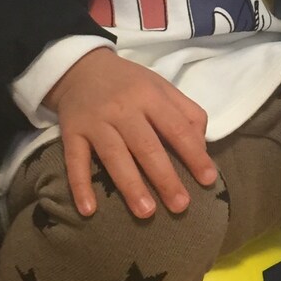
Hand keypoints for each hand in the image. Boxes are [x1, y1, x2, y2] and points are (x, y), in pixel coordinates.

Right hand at [43, 48, 216, 217]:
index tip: (208, 179)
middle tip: (180, 205)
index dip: (194, 154)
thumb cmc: (129, 84)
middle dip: (165, 177)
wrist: (80, 68)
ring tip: (146, 212)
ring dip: (130, 185)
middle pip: (147, 146)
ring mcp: (96, 121)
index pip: (177, 128)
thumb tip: (202, 148)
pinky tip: (89, 210)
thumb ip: (186, 113)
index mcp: (150, 96)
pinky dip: (80, 185)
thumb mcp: (161, 87)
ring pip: (114, 156)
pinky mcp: (72, 132)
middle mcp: (123, 108)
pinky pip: (75, 160)